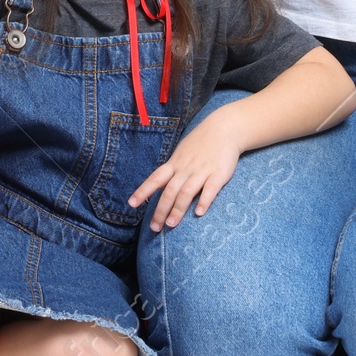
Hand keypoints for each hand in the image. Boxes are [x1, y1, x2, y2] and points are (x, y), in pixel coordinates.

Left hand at [126, 109, 245, 231]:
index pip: (155, 178)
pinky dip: (204, 201)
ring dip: (178, 209)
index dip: (143, 191)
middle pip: (170, 190)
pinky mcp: (218, 173)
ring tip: (171, 224)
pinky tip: (200, 213)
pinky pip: (210, 189)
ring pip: (186, 192)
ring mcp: (202, 171)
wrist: (224, 128)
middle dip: (161, 210)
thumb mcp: (182, 152)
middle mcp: (185, 168)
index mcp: (175, 163)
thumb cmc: (201, 142)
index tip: (131, 204)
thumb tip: (159, 183)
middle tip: (155, 228)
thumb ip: (172, 168)